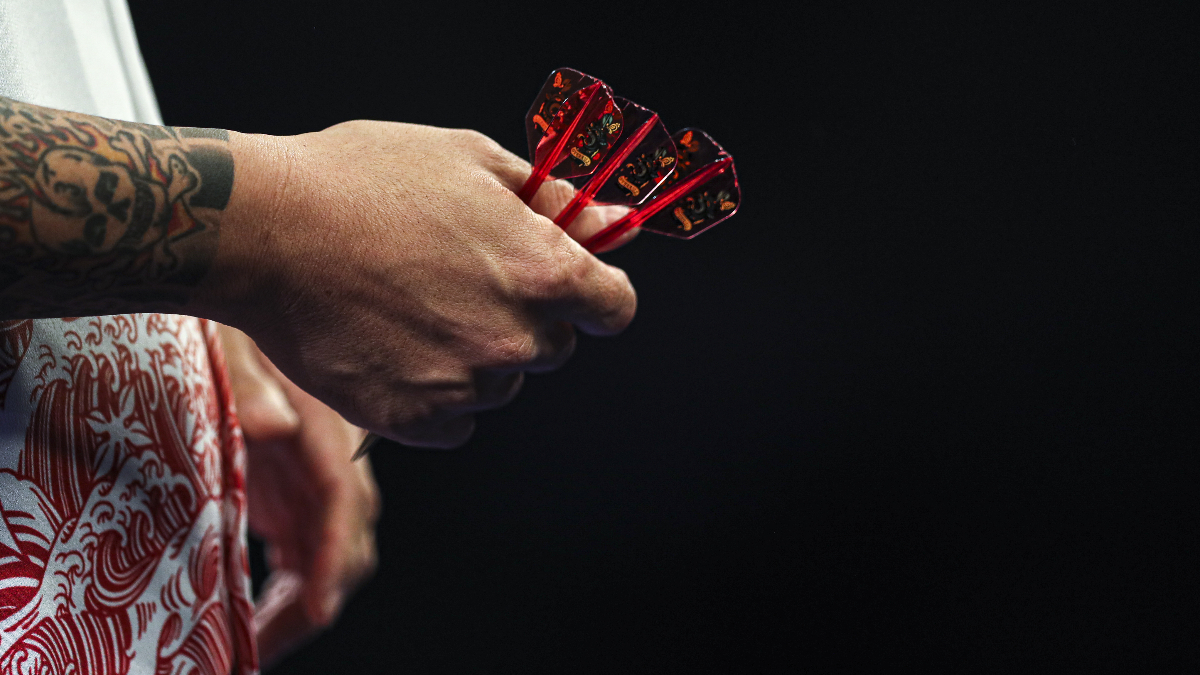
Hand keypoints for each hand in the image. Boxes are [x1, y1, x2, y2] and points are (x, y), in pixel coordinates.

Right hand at [201, 122, 637, 447]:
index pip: (615, 307)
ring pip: (500, 383)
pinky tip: (393, 346)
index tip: (573, 288)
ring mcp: (464, 385)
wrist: (265, 230)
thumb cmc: (362, 180)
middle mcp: (515, 338)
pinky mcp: (413, 420)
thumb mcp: (467, 157)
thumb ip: (545, 195)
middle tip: (462, 282)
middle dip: (525, 318)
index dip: (597, 294)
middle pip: (555, 346)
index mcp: (543, 271)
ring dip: (476, 357)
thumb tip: (603, 215)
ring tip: (412, 308)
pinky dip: (434, 393)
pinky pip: (454, 421)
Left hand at [219, 324, 379, 667]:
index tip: (318, 607)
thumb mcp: (239, 342)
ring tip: (252, 642)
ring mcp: (315, 480)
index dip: (334, 557)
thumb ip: (251, 383)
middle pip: (347, 543)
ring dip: (298, 602)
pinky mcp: (294, 490)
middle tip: (262, 646)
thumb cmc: (249, 317)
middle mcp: (332, 461)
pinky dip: (285, 587)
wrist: (259, 295)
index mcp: (327, 429)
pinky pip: (301, 551)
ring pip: (326, 556)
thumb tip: (273, 425)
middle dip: (314, 601)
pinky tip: (254, 610)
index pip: (344, 500)